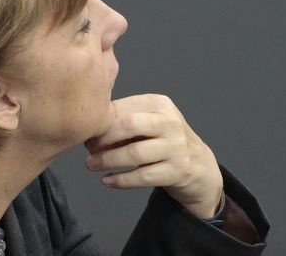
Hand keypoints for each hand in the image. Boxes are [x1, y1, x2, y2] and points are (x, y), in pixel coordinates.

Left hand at [84, 94, 223, 219]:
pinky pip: (143, 176)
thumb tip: (90, 130)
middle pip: (129, 125)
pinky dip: (121, 180)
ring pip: (135, 153)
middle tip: (88, 147)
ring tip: (91, 164)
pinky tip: (107, 180)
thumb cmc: (164, 140)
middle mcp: (170, 122)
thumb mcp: (149, 122)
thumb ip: (124, 121)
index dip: (102, 120)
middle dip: (104, 137)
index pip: (124, 107)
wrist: (199, 166)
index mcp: (160, 104)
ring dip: (108, 159)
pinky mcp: (177, 171)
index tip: (86, 130)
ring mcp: (176, 147)